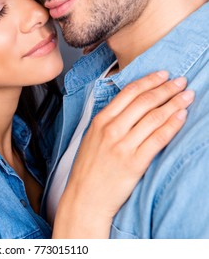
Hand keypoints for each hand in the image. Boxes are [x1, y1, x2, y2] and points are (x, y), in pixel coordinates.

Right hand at [53, 71, 193, 237]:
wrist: (85, 197)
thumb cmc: (88, 170)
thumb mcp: (91, 138)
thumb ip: (108, 121)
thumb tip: (131, 106)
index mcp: (100, 121)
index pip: (128, 93)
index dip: (149, 81)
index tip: (163, 74)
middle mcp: (111, 130)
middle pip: (144, 102)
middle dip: (166, 88)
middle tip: (181, 81)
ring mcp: (122, 146)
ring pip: (154, 117)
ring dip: (174, 103)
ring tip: (187, 95)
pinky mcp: (134, 163)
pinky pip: (158, 139)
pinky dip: (172, 125)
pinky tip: (182, 117)